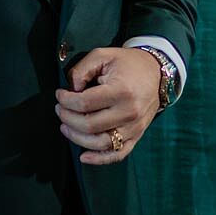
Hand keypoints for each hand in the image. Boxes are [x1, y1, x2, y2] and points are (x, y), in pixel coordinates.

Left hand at [55, 46, 161, 164]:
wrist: (156, 73)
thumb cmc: (127, 64)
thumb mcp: (103, 55)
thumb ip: (82, 69)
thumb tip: (71, 89)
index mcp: (121, 91)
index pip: (84, 104)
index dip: (65, 101)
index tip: (60, 94)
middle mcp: (129, 112)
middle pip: (89, 126)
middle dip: (67, 118)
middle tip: (60, 109)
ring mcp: (134, 127)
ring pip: (100, 143)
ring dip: (77, 138)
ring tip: (66, 126)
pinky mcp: (136, 136)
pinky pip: (118, 154)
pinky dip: (99, 159)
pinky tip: (83, 156)